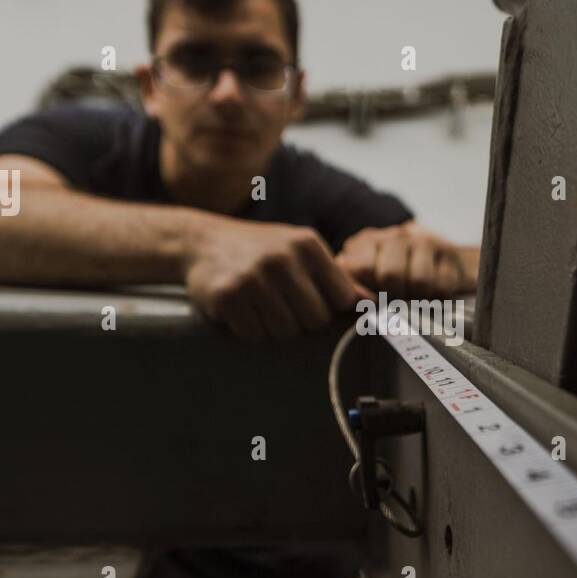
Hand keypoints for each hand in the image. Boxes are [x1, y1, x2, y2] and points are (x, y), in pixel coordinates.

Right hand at [183, 216, 373, 340]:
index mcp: (308, 244)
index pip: (341, 300)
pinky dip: (249, 329)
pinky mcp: (228, 296)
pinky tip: (240, 308)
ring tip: (259, 303)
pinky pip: (255, 335)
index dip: (328, 307)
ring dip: (273, 326)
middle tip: (280, 302)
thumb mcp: (302, 253)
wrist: (203, 242)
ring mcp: (254, 276)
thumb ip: (338, 278)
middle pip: (315, 321)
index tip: (309, 298)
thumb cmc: (262, 251)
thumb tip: (374, 304)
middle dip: (301, 321)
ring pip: (285, 332)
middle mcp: (282, 257)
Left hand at [335, 221, 476, 298]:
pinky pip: (443, 285)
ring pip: (420, 281)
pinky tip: (433, 293)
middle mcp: (393, 235)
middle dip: (395, 297)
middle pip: (391, 275)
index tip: (374, 302)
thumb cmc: (392, 280)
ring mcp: (422, 240)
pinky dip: (439, 297)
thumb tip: (349, 301)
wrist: (437, 263)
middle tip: (398, 301)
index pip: (361, 268)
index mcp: (366, 243)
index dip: (367, 293)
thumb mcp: (363, 281)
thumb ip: (350, 288)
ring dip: (419, 298)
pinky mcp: (448, 251)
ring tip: (415, 297)